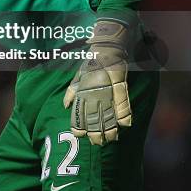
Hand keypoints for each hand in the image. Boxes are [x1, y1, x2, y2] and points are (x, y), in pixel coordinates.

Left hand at [63, 19, 131, 144]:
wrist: (105, 46)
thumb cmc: (91, 61)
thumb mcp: (77, 74)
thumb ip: (72, 91)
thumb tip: (65, 106)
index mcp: (83, 89)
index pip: (79, 112)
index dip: (79, 125)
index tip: (79, 136)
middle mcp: (94, 91)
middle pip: (94, 116)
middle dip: (95, 132)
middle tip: (97, 143)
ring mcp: (108, 88)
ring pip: (109, 113)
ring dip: (110, 127)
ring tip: (111, 139)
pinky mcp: (120, 84)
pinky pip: (123, 102)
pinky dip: (125, 114)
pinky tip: (126, 126)